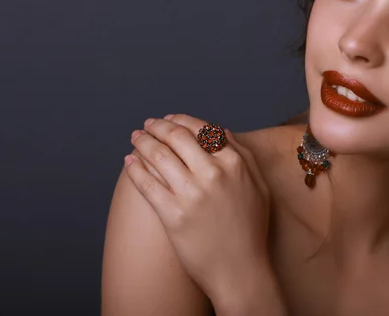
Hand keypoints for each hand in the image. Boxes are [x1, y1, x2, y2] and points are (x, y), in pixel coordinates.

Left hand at [123, 114, 271, 305]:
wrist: (241, 270)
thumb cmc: (250, 229)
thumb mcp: (258, 185)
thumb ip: (242, 154)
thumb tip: (219, 131)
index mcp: (235, 163)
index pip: (201, 128)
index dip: (180, 120)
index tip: (169, 119)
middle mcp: (213, 174)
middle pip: (176, 137)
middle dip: (157, 126)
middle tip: (148, 125)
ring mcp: (191, 194)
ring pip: (158, 156)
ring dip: (142, 142)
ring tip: (135, 138)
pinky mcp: (173, 215)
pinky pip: (147, 183)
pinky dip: (134, 169)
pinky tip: (129, 162)